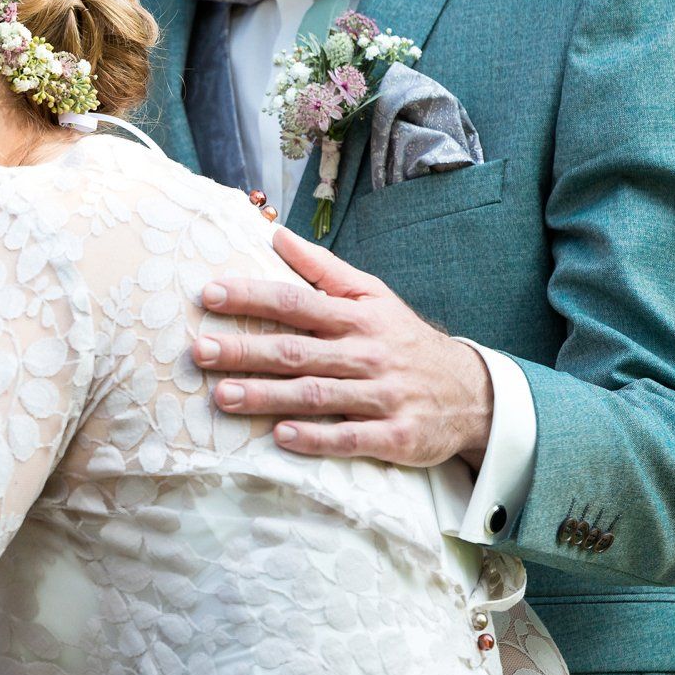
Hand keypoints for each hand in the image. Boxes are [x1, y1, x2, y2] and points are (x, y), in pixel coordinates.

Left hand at [191, 227, 491, 465]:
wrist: (474, 393)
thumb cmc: (404, 339)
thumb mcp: (373, 296)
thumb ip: (323, 269)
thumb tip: (276, 235)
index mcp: (357, 317)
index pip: (296, 302)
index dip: (252, 297)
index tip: (209, 294)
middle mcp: (367, 354)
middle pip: (298, 352)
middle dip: (246, 350)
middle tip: (200, 350)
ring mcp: (383, 396)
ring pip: (317, 395)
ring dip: (268, 396)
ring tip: (222, 396)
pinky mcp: (396, 437)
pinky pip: (351, 439)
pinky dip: (316, 438)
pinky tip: (280, 436)